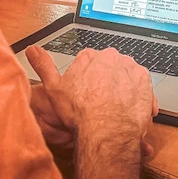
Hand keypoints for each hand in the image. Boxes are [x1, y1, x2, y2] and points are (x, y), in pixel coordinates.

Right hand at [25, 45, 157, 147]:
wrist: (105, 129)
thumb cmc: (80, 111)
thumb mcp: (53, 88)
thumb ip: (43, 65)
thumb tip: (32, 50)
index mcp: (90, 56)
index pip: (90, 61)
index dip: (88, 79)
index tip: (87, 91)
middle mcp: (111, 57)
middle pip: (109, 67)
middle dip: (106, 81)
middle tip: (101, 101)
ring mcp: (130, 68)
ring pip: (126, 76)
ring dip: (122, 88)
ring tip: (115, 108)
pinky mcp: (145, 82)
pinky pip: (142, 88)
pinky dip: (137, 98)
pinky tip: (128, 111)